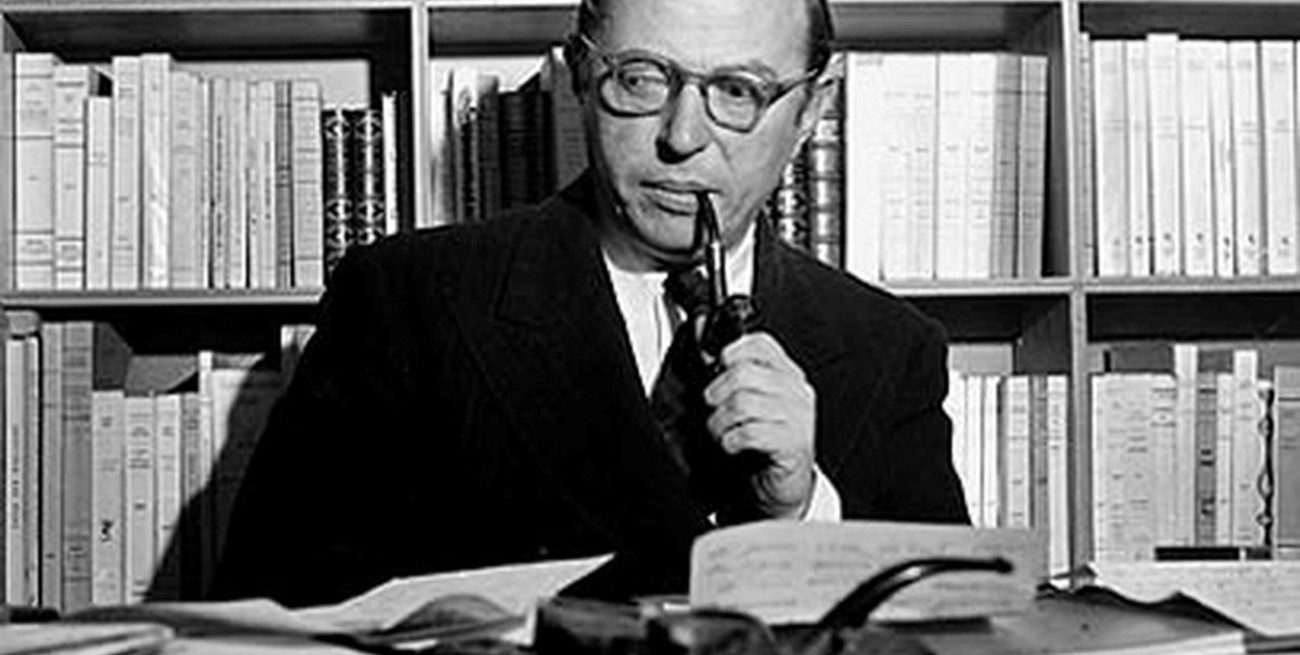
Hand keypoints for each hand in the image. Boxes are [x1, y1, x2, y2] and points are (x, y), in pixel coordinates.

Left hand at [703, 332, 815, 518]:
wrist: (784, 485)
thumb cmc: (766, 443)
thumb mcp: (752, 403)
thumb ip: (735, 375)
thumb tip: (705, 343)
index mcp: (789, 375)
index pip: (760, 344)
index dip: (730, 353)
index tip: (718, 370)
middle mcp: (797, 392)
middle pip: (743, 374)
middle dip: (717, 394)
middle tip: (714, 409)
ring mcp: (799, 417)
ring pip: (742, 403)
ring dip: (720, 422)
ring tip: (721, 432)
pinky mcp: (793, 444)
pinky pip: (749, 432)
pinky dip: (730, 440)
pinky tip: (732, 446)